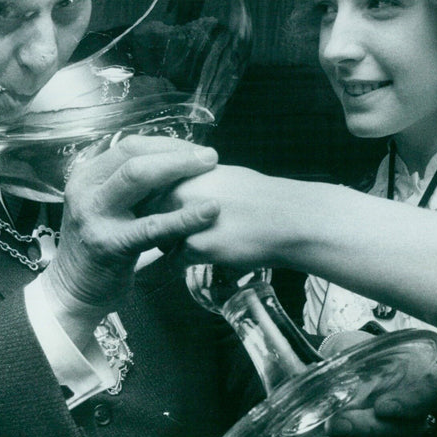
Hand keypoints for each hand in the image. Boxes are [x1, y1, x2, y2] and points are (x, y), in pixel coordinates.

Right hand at [41, 135, 220, 314]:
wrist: (74, 292)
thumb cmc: (101, 246)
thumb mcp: (109, 207)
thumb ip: (134, 187)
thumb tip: (178, 162)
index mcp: (87, 175)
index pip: (130, 146)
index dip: (167, 144)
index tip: (195, 150)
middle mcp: (85, 189)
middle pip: (133, 154)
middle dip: (176, 152)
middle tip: (210, 156)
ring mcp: (94, 215)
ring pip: (137, 178)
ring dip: (179, 169)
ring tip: (211, 169)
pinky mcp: (109, 244)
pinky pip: (152, 225)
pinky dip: (184, 216)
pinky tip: (209, 212)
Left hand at [148, 164, 297, 269]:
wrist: (288, 218)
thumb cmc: (263, 197)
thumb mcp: (224, 176)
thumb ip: (196, 180)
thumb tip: (183, 184)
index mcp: (188, 172)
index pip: (150, 186)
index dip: (152, 201)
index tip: (157, 211)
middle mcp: (181, 192)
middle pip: (148, 213)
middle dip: (156, 223)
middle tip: (171, 230)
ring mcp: (186, 220)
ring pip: (159, 238)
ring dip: (169, 244)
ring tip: (194, 243)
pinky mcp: (196, 247)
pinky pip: (173, 262)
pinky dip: (182, 264)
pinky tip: (200, 259)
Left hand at [303, 330, 436, 436]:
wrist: (350, 366)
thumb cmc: (359, 352)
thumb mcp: (355, 346)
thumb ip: (347, 358)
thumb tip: (316, 370)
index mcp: (420, 376)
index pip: (432, 390)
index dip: (411, 402)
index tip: (383, 407)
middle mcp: (416, 412)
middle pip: (404, 430)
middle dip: (366, 430)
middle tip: (335, 425)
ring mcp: (399, 436)